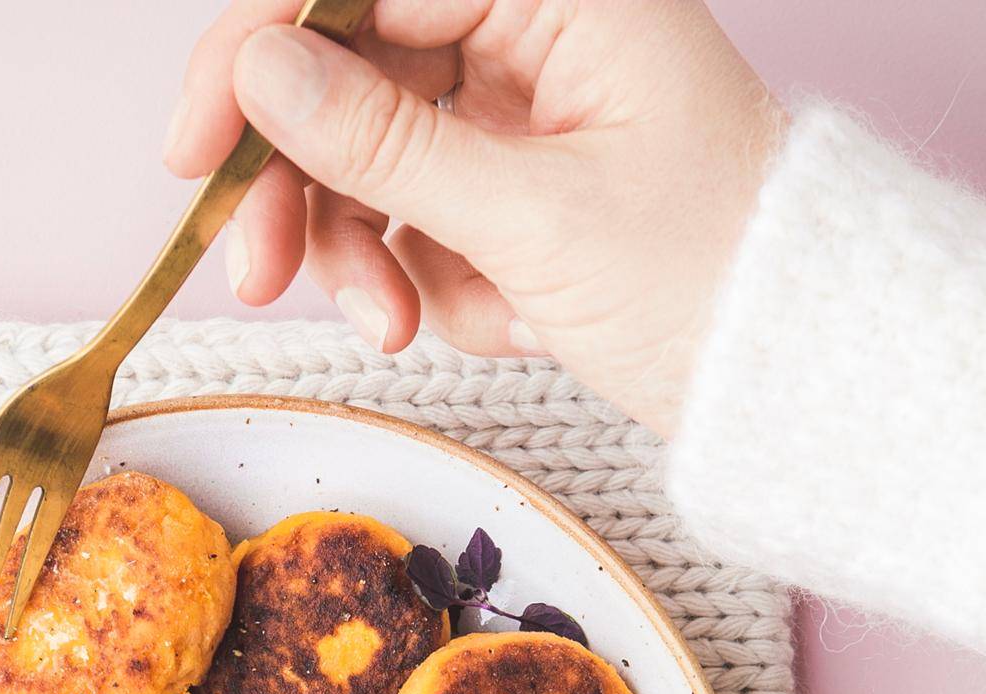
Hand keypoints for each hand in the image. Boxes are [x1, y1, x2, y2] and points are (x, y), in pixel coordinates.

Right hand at [163, 0, 781, 436]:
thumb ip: (386, 141)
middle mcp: (525, 30)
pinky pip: (415, 221)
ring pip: (368, 158)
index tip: (196, 148)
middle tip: (257, 276)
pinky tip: (479, 322)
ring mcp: (513, 112)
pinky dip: (420, 280)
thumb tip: (258, 70)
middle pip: (344, 76)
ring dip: (358, 251)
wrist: (788, 368)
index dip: (257, 57)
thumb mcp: (535, 216)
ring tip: (393, 329)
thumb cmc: (707, 274)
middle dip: (300, 185)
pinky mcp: (510, 189)